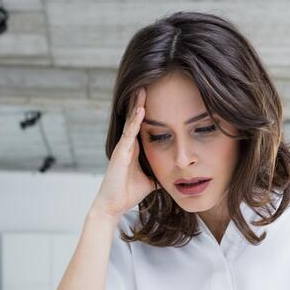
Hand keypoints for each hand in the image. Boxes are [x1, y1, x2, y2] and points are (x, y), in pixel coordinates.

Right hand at [92, 88, 155, 219]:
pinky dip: (135, 121)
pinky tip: (140, 110)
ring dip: (137, 106)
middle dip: (140, 103)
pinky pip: (129, 134)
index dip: (147, 112)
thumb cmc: (129, 193)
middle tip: (147, 84)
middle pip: (135, 120)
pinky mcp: (120, 153)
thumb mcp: (151, 181)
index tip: (156, 98)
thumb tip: (176, 174)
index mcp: (134, 150)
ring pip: (131, 123)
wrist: (113, 206)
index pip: (142, 126)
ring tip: (142, 89)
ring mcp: (122, 148)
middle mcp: (127, 146)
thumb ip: (160, 173)